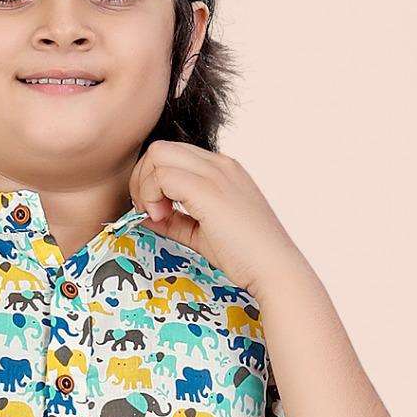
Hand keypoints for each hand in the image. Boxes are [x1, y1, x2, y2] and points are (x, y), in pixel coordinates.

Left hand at [126, 145, 300, 299]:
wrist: (273, 268)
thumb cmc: (244, 256)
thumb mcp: (202, 233)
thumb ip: (175, 221)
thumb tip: (144, 217)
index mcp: (221, 170)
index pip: (173, 156)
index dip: (154, 181)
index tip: (157, 213)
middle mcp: (218, 164)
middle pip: (160, 148)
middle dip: (143, 178)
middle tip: (148, 212)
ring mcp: (214, 172)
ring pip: (158, 155)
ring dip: (145, 186)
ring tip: (157, 216)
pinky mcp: (207, 188)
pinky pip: (162, 175)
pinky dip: (152, 196)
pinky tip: (161, 218)